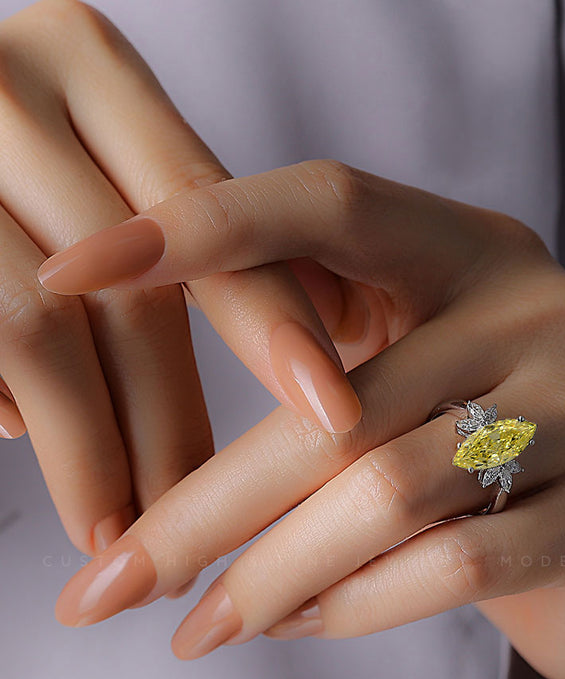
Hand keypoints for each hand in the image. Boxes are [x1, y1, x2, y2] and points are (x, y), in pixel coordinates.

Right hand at [0, 1, 357, 566]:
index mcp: (88, 65)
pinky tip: (66, 474)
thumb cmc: (12, 178)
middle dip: (177, 421)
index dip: (274, 323)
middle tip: (214, 519)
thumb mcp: (107, 169)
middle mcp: (7, 86)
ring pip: (46, 332)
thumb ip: (205, 242)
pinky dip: (30, 422)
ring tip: (130, 533)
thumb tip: (317, 347)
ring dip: (98, 453)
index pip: (208, 218)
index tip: (337, 420)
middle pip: (134, 287)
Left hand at [45, 160, 564, 678]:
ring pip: (387, 489)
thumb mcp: (413, 387)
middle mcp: (544, 307)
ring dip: (271, 574)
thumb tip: (150, 429)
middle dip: (203, 507)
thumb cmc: (494, 464)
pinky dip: (356, 605)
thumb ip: (317, 374)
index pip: (329, 203)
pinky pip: (456, 561)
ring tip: (203, 629)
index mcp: (476, 252)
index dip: (200, 228)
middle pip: (335, 399)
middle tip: (108, 588)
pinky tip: (300, 626)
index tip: (75, 275)